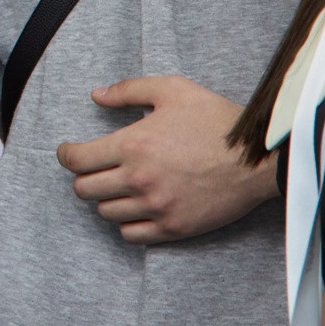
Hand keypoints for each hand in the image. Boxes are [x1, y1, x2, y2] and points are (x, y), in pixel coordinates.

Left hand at [57, 75, 277, 243]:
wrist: (258, 158)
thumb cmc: (217, 120)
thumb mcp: (172, 90)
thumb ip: (129, 90)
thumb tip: (96, 96)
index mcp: (134, 144)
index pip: (77, 160)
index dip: (66, 155)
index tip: (68, 152)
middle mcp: (139, 179)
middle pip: (85, 190)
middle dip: (83, 177)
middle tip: (94, 169)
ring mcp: (156, 207)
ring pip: (105, 213)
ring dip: (105, 199)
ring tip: (118, 186)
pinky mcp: (174, 228)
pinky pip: (131, 235)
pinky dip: (126, 223)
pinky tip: (135, 208)